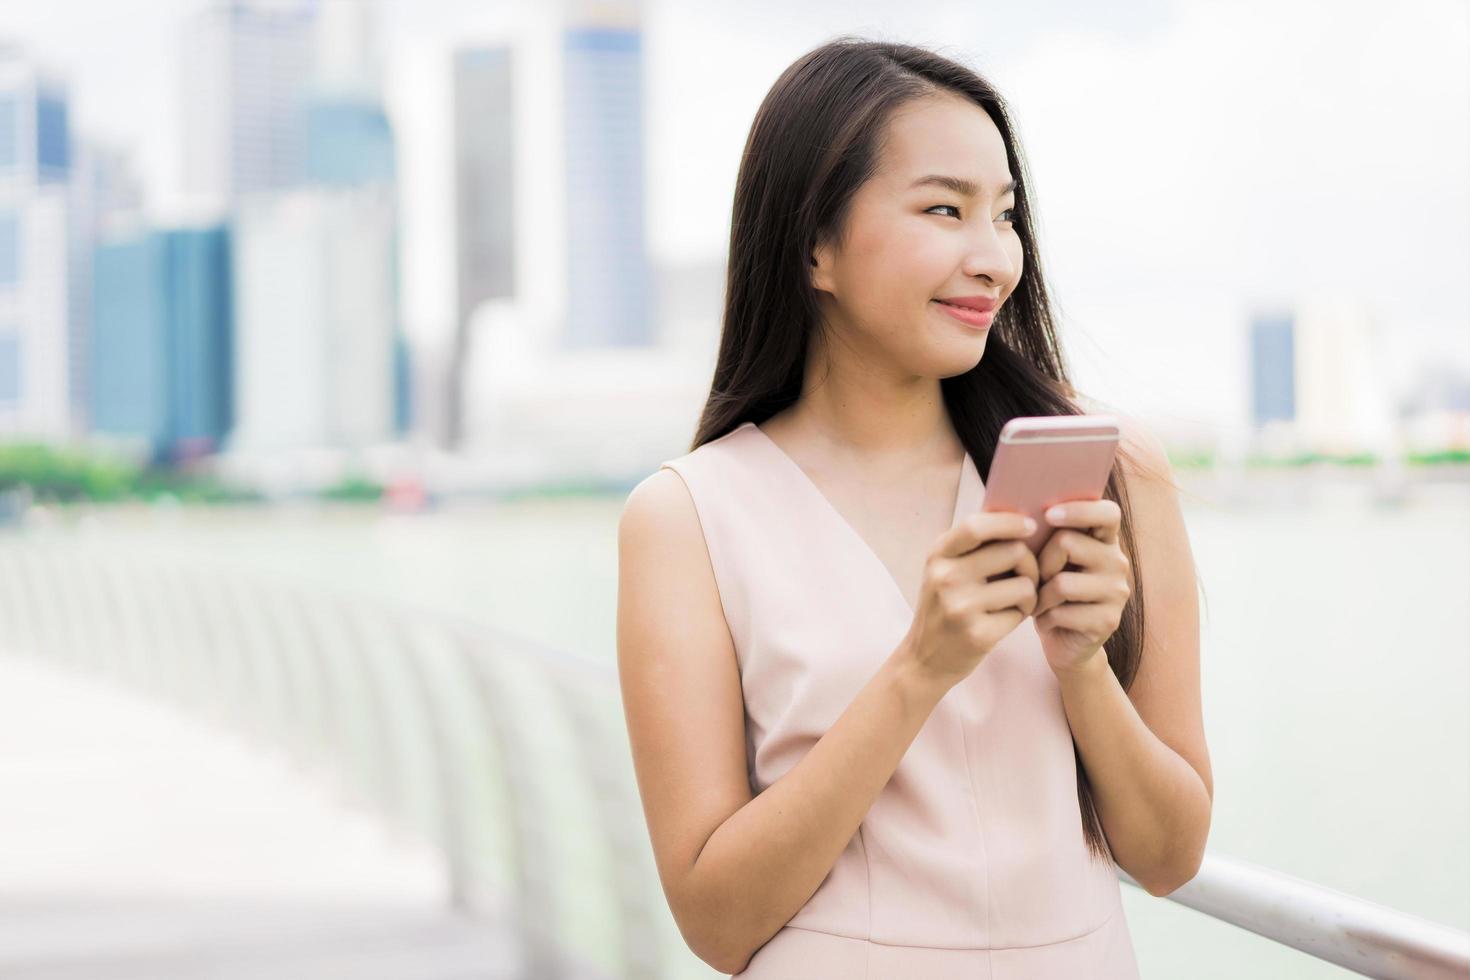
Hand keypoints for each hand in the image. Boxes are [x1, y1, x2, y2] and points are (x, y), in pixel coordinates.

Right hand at [900, 511, 1039, 692]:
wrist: (924, 658)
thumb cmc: (944, 606)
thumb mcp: (945, 569)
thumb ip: (973, 545)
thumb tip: (1019, 515)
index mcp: (938, 554)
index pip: (978, 526)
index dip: (1010, 522)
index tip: (1030, 527)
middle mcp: (945, 576)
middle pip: (1014, 552)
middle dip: (1030, 563)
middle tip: (1025, 576)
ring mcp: (961, 606)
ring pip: (1025, 584)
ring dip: (1030, 593)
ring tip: (1015, 601)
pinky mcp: (978, 633)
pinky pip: (1021, 612)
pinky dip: (1022, 615)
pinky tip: (1007, 619)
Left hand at [1032, 499, 1129, 674]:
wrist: (1062, 642)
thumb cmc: (1047, 592)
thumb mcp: (1045, 560)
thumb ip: (1044, 534)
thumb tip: (1015, 511)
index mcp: (1104, 541)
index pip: (1107, 512)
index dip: (1078, 509)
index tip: (1049, 515)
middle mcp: (1117, 562)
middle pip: (1067, 542)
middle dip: (1040, 563)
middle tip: (1037, 580)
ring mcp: (1117, 592)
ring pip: (1061, 582)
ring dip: (1040, 596)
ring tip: (1039, 603)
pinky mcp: (1108, 621)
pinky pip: (1062, 612)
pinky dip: (1045, 618)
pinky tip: (1048, 621)